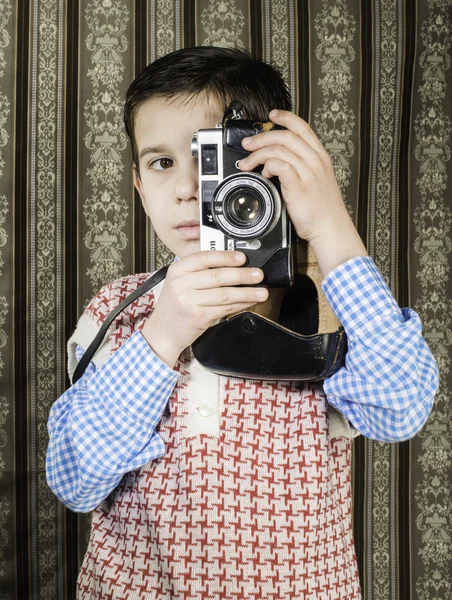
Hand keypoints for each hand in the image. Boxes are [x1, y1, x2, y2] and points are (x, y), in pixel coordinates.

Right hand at [141, 251, 268, 367]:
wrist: (162, 332)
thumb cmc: (174, 306)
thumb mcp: (180, 282)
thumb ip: (199, 271)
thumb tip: (230, 263)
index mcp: (178, 270)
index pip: (205, 258)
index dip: (226, 257)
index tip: (242, 258)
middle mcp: (181, 284)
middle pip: (218, 276)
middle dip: (242, 275)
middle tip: (258, 274)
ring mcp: (189, 301)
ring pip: (224, 294)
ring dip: (246, 292)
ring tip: (261, 291)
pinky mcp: (198, 317)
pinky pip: (225, 308)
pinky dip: (240, 305)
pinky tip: (249, 302)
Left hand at [238, 109, 366, 275]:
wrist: (330, 228)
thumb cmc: (321, 209)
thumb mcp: (316, 181)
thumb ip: (301, 168)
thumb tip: (276, 162)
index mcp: (320, 157)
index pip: (302, 127)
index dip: (285, 117)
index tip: (272, 115)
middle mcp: (315, 161)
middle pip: (285, 135)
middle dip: (261, 137)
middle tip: (247, 143)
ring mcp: (308, 172)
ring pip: (278, 149)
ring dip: (258, 154)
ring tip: (248, 163)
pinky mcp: (298, 185)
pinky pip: (278, 165)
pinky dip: (267, 166)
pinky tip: (264, 174)